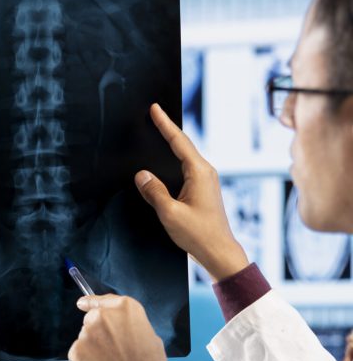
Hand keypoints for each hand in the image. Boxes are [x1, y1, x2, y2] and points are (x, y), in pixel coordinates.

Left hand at [67, 294, 167, 360]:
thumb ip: (131, 326)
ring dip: (93, 347)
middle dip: (98, 331)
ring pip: (86, 336)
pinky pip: (79, 352)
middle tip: (112, 350)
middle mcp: (103, 316)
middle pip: (93, 318)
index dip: (92, 301)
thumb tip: (120, 328)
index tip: (82, 303)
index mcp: (125, 308)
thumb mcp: (151, 337)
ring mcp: (87, 332)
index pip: (104, 300)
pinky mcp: (76, 349)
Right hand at [136, 104, 249, 281]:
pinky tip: (164, 165)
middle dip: (167, 130)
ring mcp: (205, 181)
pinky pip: (184, 169)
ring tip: (157, 133)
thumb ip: (154, 192)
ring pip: (184, 158)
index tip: (156, 109)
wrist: (219, 251)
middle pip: (183, 145)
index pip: (179, 142)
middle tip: (154, 115)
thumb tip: (142, 175)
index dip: (165, 124)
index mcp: (199, 173)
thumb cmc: (198, 234)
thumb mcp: (170, 213)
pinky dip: (173, 162)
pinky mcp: (202, 190)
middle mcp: (205, 173)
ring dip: (170, 146)